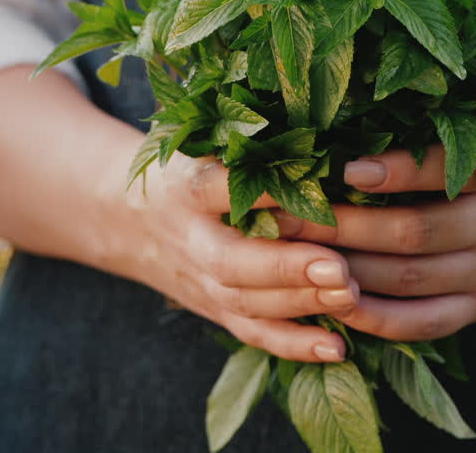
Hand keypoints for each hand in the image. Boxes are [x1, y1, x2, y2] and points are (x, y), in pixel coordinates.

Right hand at [119, 153, 361, 362]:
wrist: (124, 217)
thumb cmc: (183, 166)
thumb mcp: (197, 142)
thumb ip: (245, 140)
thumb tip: (321, 127)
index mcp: (184, 187)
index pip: (216, 188)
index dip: (260, 193)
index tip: (311, 188)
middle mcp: (190, 238)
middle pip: (231, 261)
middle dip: (286, 267)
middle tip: (339, 267)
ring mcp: (200, 280)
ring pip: (246, 301)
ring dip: (300, 303)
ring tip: (351, 295)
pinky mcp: (214, 309)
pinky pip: (251, 333)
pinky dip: (293, 345)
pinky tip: (337, 348)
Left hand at [275, 146, 475, 340]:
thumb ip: (428, 142)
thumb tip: (344, 119)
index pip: (445, 172)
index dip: (397, 171)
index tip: (347, 167)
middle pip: (412, 232)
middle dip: (341, 225)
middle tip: (283, 214)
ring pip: (408, 279)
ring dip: (346, 270)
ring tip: (292, 256)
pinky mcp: (474, 311)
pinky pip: (419, 323)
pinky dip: (372, 317)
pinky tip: (331, 301)